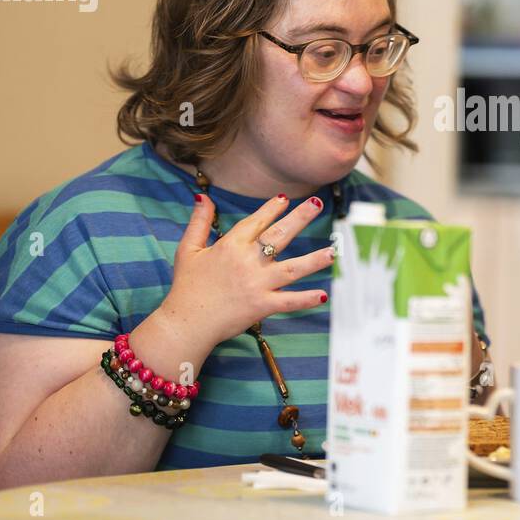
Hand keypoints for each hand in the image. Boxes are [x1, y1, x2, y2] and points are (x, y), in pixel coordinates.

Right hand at [159, 193, 335, 346]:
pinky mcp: (261, 305)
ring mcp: (257, 284)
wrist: (186, 322)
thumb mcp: (188, 249)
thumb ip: (199, 222)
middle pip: (279, 235)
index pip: (256, 222)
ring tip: (333, 251)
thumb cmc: (187, 286)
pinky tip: (323, 295)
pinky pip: (288, 301)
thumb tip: (203, 197)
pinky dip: (305, 299)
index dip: (271, 209)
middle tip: (317, 204)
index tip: (285, 198)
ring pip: (292, 268)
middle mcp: (248, 261)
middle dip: (300, 218)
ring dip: (314, 260)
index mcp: (230, 246)